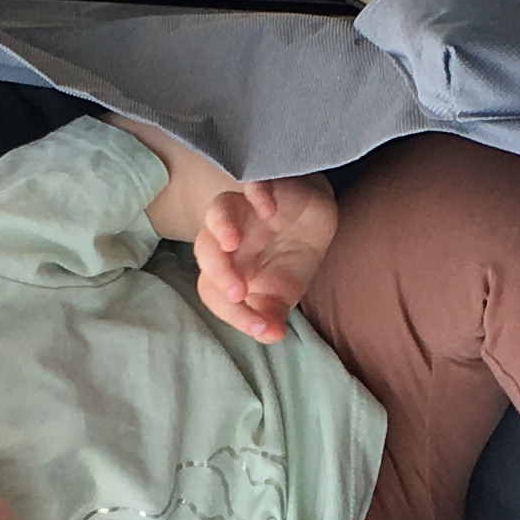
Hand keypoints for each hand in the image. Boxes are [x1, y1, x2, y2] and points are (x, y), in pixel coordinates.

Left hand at [194, 176, 337, 343]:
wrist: (314, 219)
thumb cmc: (289, 257)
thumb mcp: (283, 293)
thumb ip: (271, 313)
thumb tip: (270, 336)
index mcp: (224, 267)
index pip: (212, 291)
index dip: (232, 312)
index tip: (261, 327)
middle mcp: (227, 237)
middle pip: (205, 249)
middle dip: (218, 272)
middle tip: (237, 294)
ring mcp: (244, 209)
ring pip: (218, 210)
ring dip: (222, 227)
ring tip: (232, 244)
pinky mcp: (266, 187)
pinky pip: (253, 184)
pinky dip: (257, 194)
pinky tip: (269, 210)